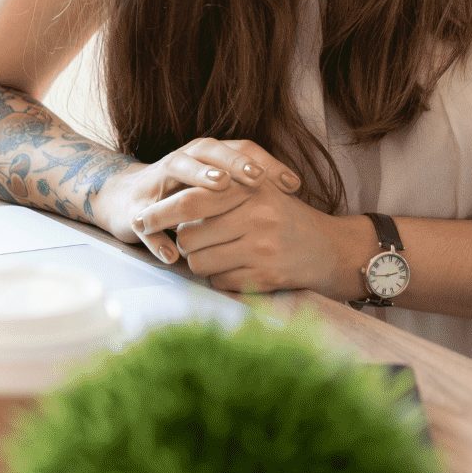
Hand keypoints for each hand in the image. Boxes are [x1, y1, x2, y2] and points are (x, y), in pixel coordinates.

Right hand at [94, 136, 302, 264]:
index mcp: (206, 154)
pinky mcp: (137, 209)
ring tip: (220, 186)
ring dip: (199, 175)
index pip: (240, 149)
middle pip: (210, 151)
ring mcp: (158, 181)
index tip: (291, 184)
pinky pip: (146, 222)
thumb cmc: (187, 194)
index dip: (266, 163)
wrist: (129, 201)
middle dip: (234, 162)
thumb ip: (250, 184)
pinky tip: (172, 254)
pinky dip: (157, 238)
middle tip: (257, 178)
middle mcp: (183, 159)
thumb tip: (294, 187)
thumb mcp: (220, 187)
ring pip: (177, 169)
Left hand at [141, 178, 367, 298]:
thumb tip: (171, 205)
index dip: (160, 212)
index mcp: (250, 190)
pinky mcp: (266, 276)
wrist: (331, 249)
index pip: (192, 201)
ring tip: (214, 254)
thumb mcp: (260, 192)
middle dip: (182, 243)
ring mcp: (262, 249)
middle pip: (189, 237)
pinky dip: (218, 278)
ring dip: (198, 262)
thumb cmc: (286, 218)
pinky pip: (219, 282)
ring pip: (199, 263)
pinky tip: (234, 268)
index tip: (140, 219)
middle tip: (187, 241)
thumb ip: (222, 190)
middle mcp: (256, 217)